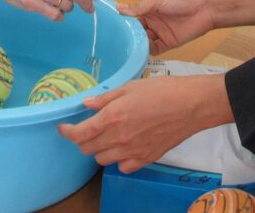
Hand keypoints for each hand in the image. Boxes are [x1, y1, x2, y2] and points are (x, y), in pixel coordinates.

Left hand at [57, 74, 231, 173]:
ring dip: (100, 149)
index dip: (67, 132)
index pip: (79, 134)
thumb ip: (106, 98)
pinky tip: (124, 147)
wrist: (191, 105)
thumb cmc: (162, 91)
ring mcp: (132, 152)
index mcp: (112, 118)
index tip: (63, 128)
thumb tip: (87, 104)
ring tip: (108, 136)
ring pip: (102, 160)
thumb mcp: (130, 87)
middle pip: (88, 149)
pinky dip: (119, 159)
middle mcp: (119, 138)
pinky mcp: (146, 159)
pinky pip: (123, 167)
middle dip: (83, 139)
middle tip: (89, 128)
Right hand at [118, 0, 214, 54]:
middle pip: (136, 30)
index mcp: (148, 8)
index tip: (112, 27)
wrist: (204, 8)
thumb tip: (119, 8)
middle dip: (129, 35)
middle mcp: (152, 21)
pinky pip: (154, 49)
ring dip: (137, 43)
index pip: (132, 16)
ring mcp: (159, 33)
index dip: (124, 22)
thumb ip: (139, 6)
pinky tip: (142, 52)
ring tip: (130, 46)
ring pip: (143, 41)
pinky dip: (147, 51)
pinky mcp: (167, 43)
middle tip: (118, 41)